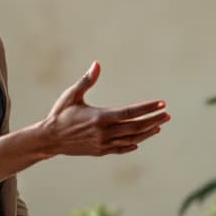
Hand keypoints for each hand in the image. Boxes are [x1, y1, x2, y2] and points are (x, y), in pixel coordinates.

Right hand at [41, 62, 168, 156]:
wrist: (48, 139)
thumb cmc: (60, 114)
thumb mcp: (72, 95)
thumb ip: (86, 80)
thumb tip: (97, 64)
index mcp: (100, 117)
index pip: (131, 113)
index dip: (148, 108)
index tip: (161, 104)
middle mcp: (104, 132)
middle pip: (136, 127)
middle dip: (153, 120)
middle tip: (167, 115)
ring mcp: (103, 144)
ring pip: (131, 139)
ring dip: (147, 133)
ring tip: (159, 126)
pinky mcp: (100, 151)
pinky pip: (121, 149)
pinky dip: (132, 145)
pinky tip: (140, 140)